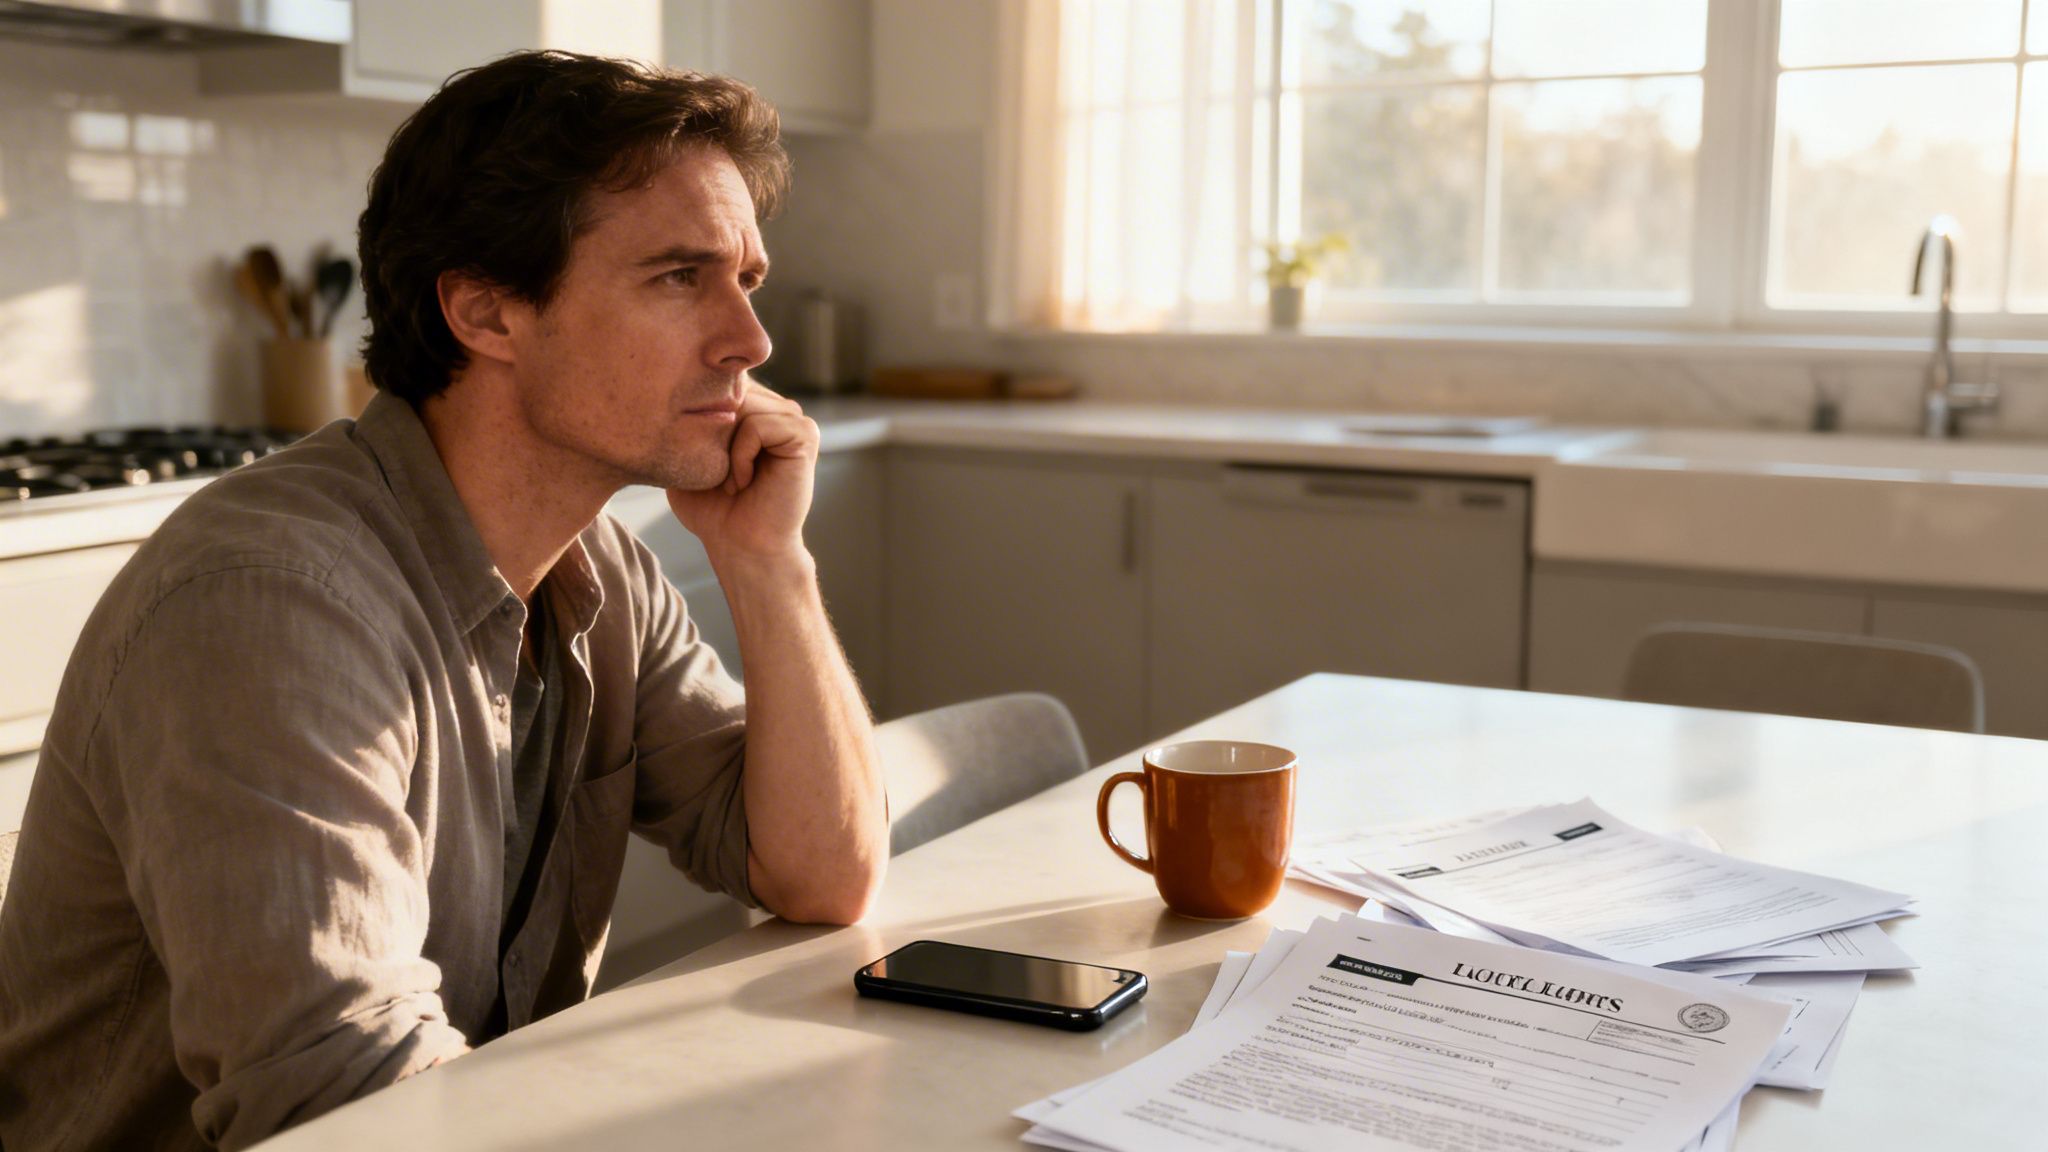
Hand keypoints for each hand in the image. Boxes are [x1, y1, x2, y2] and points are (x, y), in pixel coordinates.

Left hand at [666, 382, 817, 568]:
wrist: (740, 546)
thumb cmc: (712, 508)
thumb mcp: (687, 453)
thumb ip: (687, 415)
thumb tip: (677, 379)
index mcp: (753, 407)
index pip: (717, 378)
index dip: (697, 413)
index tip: (702, 461)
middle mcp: (775, 407)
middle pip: (729, 387)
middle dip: (712, 433)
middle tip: (719, 475)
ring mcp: (793, 418)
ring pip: (742, 405)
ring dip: (726, 449)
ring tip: (733, 481)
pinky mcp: (805, 434)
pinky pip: (758, 425)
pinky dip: (741, 456)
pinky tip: (745, 481)